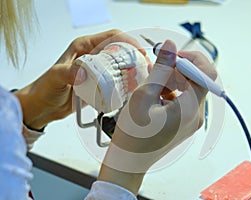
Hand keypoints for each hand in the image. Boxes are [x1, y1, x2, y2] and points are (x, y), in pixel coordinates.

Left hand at [15, 29, 145, 129]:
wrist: (43, 107)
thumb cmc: (45, 88)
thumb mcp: (55, 78)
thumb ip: (67, 73)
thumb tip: (83, 73)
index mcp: (84, 47)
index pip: (112, 37)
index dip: (128, 41)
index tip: (139, 52)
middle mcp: (93, 57)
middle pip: (120, 51)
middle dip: (136, 57)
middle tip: (146, 67)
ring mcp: (97, 71)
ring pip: (121, 66)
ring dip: (134, 71)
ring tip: (145, 79)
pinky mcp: (99, 84)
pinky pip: (117, 81)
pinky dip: (126, 84)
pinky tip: (133, 90)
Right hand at [98, 40, 216, 194]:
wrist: (129, 161)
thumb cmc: (133, 134)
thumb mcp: (144, 95)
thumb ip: (161, 68)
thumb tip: (171, 46)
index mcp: (190, 109)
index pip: (205, 74)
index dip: (190, 59)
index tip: (172, 55)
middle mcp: (195, 115)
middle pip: (195, 81)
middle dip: (177, 70)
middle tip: (155, 67)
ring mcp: (190, 121)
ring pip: (187, 90)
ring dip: (171, 81)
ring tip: (150, 82)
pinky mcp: (183, 123)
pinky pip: (181, 100)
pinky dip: (169, 92)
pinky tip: (153, 94)